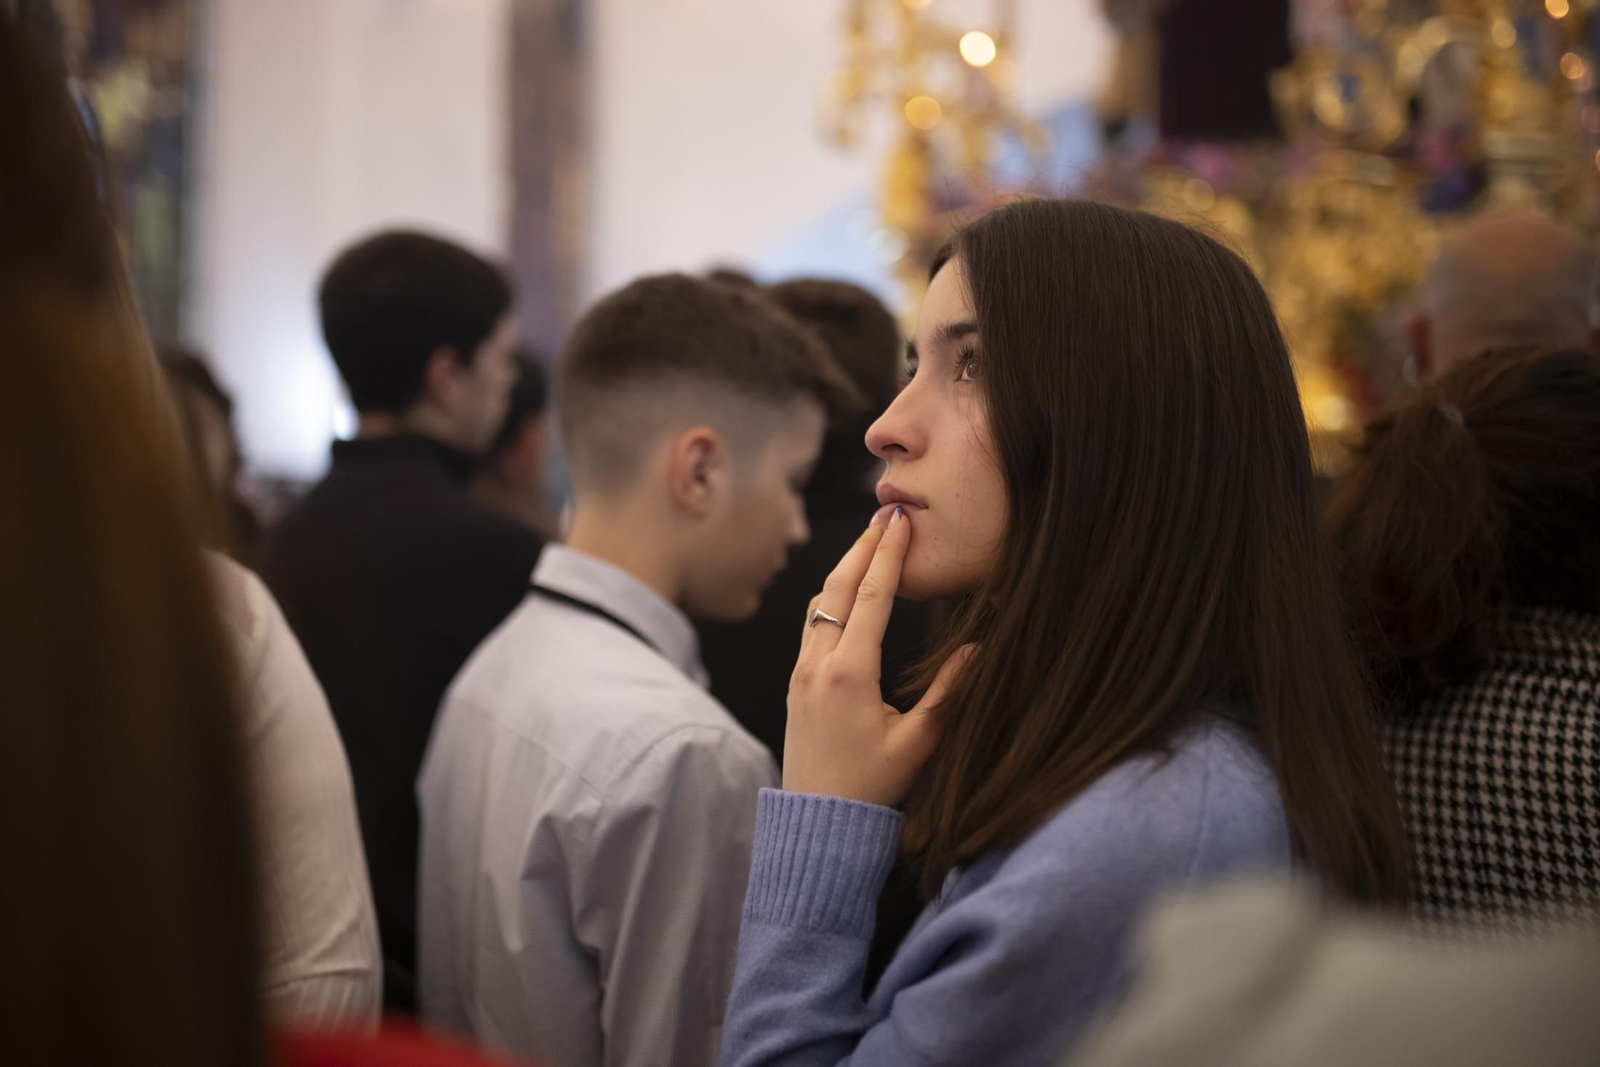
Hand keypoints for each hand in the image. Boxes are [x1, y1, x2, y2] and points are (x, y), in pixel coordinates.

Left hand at [782, 507, 974, 807]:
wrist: (816, 822)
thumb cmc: (871, 787)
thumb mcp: (919, 742)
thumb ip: (950, 693)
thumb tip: (979, 649)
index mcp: (849, 674)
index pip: (872, 596)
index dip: (889, 553)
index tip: (901, 519)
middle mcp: (818, 665)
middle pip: (838, 587)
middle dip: (862, 545)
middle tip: (885, 513)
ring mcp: (801, 672)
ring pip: (819, 603)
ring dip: (844, 567)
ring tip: (868, 542)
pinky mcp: (795, 683)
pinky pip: (811, 624)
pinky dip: (831, 596)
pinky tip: (847, 590)